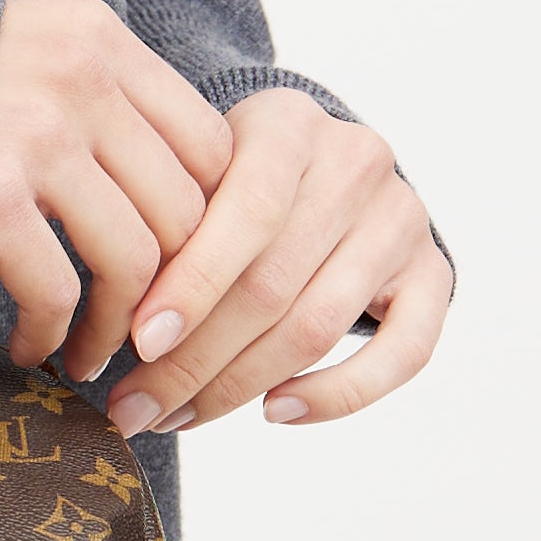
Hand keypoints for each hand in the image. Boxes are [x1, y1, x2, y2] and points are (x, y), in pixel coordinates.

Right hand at [0, 0, 235, 378]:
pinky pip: (57, 292)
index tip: (179, 276)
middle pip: (185, 209)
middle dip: (173, 291)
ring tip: (90, 356)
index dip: (208, 227)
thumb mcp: (18, 56)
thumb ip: (95, 100)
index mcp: (96, 34)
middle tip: (143, 336)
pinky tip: (29, 349)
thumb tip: (178, 198)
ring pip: (136, 260)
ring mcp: (35, 132)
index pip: (209, 144)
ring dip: (118, 327)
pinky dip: (52, 336)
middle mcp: (79, 74)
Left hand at [104, 87, 450, 435]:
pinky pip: (403, 353)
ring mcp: (403, 219)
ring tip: (176, 418)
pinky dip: (338, 394)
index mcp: (288, 122)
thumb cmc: (237, 177)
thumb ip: (167, 226)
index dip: (190, 286)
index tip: (136, 345)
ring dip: (239, 387)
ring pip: (318, 326)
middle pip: (273, 285)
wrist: (323, 162)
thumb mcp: (200, 170)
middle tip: (135, 407)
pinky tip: (276, 412)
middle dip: (194, 359)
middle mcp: (356, 162)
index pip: (242, 212)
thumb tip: (106, 326)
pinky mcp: (435, 274)